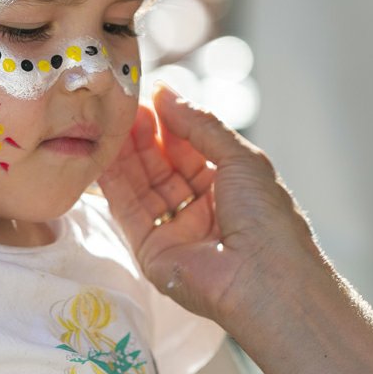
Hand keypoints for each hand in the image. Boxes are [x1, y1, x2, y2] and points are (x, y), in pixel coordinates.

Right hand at [99, 84, 327, 326]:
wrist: (266, 280)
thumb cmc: (267, 218)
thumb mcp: (241, 157)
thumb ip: (200, 124)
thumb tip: (166, 93)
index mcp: (231, 186)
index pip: (192, 148)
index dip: (172, 122)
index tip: (149, 96)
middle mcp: (203, 208)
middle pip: (165, 165)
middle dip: (146, 135)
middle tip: (127, 107)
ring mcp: (176, 231)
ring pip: (143, 186)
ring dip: (128, 154)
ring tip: (114, 124)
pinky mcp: (152, 251)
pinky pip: (129, 212)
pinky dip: (115, 183)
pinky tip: (105, 155)